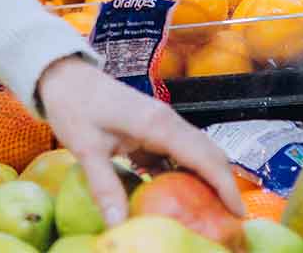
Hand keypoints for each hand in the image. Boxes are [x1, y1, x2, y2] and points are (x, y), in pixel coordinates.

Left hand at [36, 55, 242, 224]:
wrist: (64, 76)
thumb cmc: (73, 106)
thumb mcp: (86, 148)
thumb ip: (105, 187)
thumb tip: (119, 225)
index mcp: (158, 124)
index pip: (205, 158)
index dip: (225, 186)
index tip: (238, 213)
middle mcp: (168, 121)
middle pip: (210, 154)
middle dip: (224, 185)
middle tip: (230, 219)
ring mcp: (162, 122)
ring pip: (197, 152)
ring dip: (207, 179)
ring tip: (211, 212)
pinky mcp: (152, 126)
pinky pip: (178, 152)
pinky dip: (184, 173)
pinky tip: (179, 196)